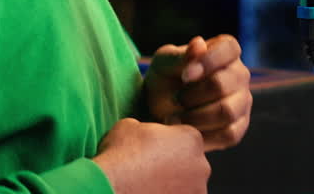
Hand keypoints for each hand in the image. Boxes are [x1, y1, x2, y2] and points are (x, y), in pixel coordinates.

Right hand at [93, 118, 209, 193]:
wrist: (112, 186)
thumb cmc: (121, 155)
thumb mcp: (130, 126)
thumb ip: (147, 127)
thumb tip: (143, 131)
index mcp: (191, 138)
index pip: (185, 138)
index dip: (168, 143)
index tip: (154, 149)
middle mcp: (201, 165)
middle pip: (190, 163)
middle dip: (174, 165)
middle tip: (151, 170)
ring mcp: (197, 190)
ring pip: (187, 185)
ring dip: (173, 185)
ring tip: (149, 185)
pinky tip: (149, 192)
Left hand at [143, 34, 252, 150]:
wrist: (159, 112)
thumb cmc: (164, 81)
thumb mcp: (164, 65)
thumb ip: (180, 56)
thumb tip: (199, 43)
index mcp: (225, 51)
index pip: (229, 48)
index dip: (208, 61)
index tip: (184, 76)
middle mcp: (240, 74)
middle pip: (223, 84)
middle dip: (193, 95)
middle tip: (175, 99)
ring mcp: (242, 101)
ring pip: (227, 111)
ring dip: (196, 117)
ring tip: (174, 118)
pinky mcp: (238, 127)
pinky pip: (228, 133)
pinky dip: (203, 134)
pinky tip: (186, 130)